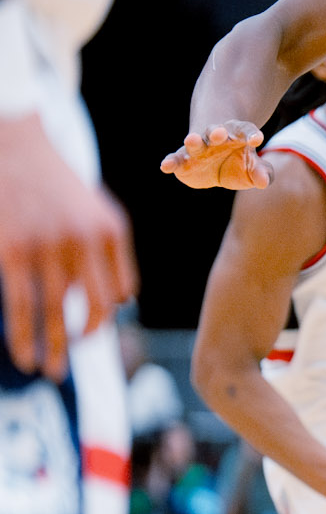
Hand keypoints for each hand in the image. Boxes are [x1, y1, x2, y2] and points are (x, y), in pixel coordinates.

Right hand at [0, 114, 138, 375]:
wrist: (14, 143)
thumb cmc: (55, 183)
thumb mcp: (96, 210)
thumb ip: (110, 252)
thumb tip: (123, 300)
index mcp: (112, 232)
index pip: (119, 291)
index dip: (105, 316)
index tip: (88, 332)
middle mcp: (86, 241)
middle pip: (96, 308)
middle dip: (81, 342)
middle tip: (67, 367)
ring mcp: (49, 247)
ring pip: (55, 312)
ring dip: (50, 347)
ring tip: (46, 370)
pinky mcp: (14, 252)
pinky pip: (21, 304)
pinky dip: (23, 334)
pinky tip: (23, 352)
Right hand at [160, 121, 271, 189]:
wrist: (218, 164)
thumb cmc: (241, 163)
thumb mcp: (256, 168)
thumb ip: (263, 173)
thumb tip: (263, 181)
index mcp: (238, 135)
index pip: (245, 130)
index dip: (251, 134)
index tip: (257, 139)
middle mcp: (216, 138)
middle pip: (216, 132)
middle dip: (217, 132)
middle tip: (219, 133)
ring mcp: (199, 148)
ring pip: (195, 142)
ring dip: (194, 141)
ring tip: (191, 140)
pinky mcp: (184, 160)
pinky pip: (175, 159)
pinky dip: (171, 162)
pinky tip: (166, 167)